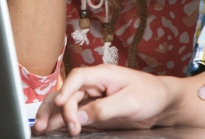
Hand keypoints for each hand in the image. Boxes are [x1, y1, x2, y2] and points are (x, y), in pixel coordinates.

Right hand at [32, 65, 172, 135]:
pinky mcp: (95, 113)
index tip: (59, 105)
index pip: (78, 78)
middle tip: (42, 125)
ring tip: (40, 129)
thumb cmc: (151, 94)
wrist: (164, 104)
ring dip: (52, 115)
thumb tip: (80, 116)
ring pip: (67, 105)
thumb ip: (104, 109)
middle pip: (67, 92)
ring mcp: (93, 99)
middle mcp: (95, 85)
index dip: (65, 90)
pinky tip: (51, 129)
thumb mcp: (130, 102)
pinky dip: (62, 122)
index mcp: (104, 74)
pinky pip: (75, 116)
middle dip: (53, 107)